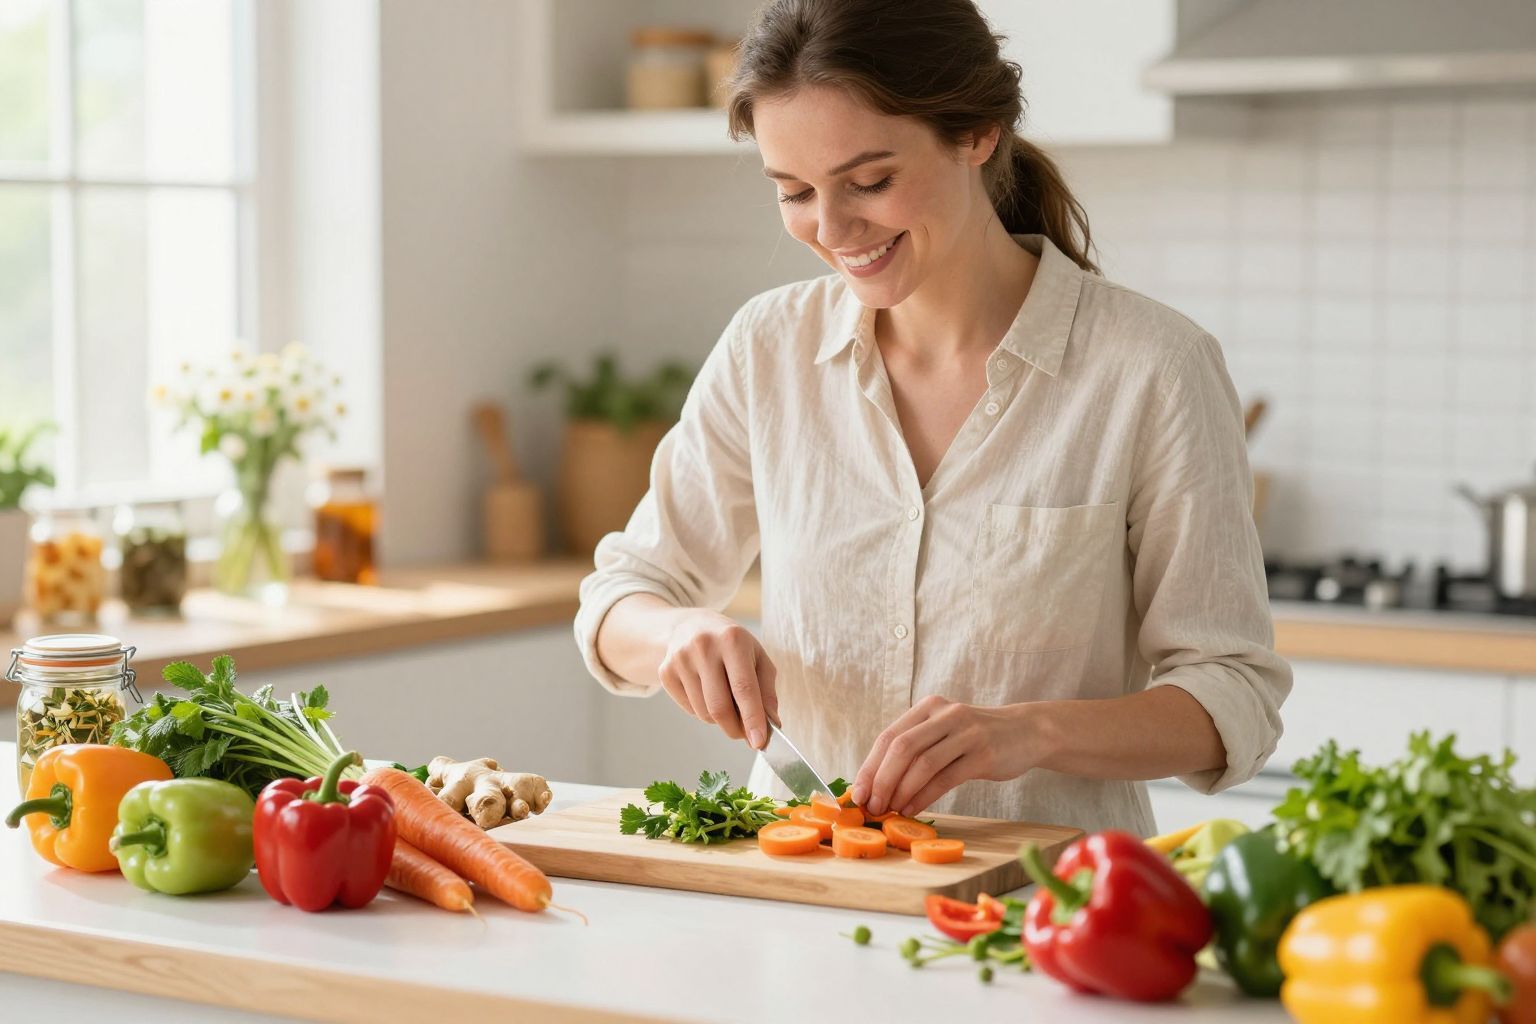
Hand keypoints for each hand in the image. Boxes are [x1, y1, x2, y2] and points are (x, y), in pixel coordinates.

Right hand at [658, 610, 779, 749]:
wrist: (690, 626)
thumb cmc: (732, 646)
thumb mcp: (757, 657)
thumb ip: (767, 690)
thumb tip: (771, 723)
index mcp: (733, 640)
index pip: (744, 688)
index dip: (752, 719)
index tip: (759, 743)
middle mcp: (704, 647)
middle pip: (720, 707)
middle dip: (735, 729)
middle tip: (745, 734)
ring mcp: (681, 659)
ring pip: (704, 713)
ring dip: (719, 720)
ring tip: (726, 702)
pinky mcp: (665, 672)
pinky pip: (689, 710)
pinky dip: (702, 712)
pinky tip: (706, 693)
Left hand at [850, 696, 1038, 816]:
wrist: (1027, 732)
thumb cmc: (976, 737)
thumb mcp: (944, 730)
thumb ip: (916, 747)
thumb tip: (876, 782)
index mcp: (929, 707)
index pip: (889, 736)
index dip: (870, 767)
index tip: (857, 793)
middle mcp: (946, 715)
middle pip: (901, 748)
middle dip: (881, 781)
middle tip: (872, 806)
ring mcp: (967, 733)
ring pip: (922, 764)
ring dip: (901, 791)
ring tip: (891, 810)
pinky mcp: (984, 754)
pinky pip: (945, 778)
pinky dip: (924, 796)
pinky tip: (912, 809)